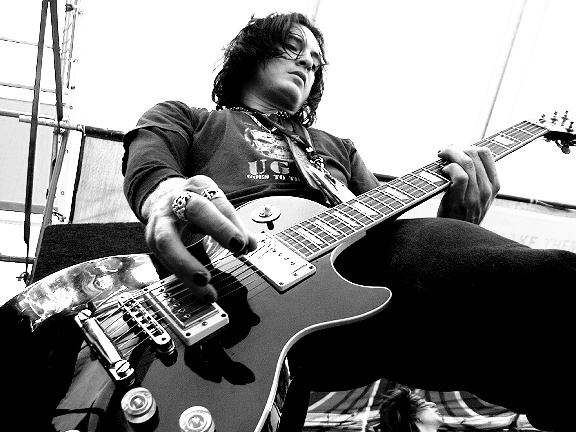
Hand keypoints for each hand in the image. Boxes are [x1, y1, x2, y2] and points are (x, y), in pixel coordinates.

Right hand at [143, 175, 257, 301]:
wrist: (161, 199)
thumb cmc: (194, 206)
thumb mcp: (214, 208)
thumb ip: (233, 226)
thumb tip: (251, 245)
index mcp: (198, 187)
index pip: (219, 202)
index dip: (232, 223)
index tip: (243, 243)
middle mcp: (177, 200)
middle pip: (196, 210)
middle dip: (218, 228)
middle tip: (237, 248)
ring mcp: (161, 220)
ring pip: (169, 240)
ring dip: (187, 264)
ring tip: (205, 282)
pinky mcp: (152, 239)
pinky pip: (166, 261)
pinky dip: (183, 278)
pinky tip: (199, 291)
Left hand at [436, 145, 499, 223]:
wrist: (455, 239)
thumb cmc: (460, 215)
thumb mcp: (474, 197)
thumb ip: (473, 178)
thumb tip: (458, 153)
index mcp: (494, 185)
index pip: (486, 153)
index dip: (467, 146)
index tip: (455, 149)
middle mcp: (488, 190)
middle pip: (475, 154)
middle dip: (455, 148)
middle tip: (442, 152)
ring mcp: (476, 197)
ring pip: (467, 163)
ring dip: (449, 155)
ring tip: (440, 159)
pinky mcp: (462, 202)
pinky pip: (460, 176)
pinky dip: (449, 168)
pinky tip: (442, 171)